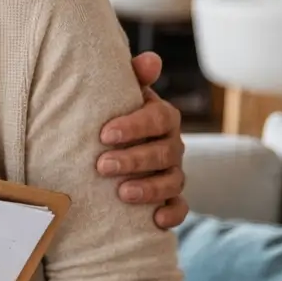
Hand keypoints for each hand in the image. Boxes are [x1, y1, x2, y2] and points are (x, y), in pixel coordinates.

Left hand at [97, 52, 188, 229]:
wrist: (111, 145)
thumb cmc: (114, 115)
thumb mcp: (119, 94)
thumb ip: (133, 76)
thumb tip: (151, 60)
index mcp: (161, 117)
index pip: (159, 118)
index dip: (135, 126)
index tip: (104, 134)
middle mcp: (172, 144)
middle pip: (164, 152)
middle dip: (134, 160)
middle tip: (101, 165)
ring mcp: (173, 172)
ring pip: (173, 181)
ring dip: (149, 188)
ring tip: (122, 193)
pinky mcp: (171, 198)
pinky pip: (180, 208)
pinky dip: (171, 214)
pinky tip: (155, 220)